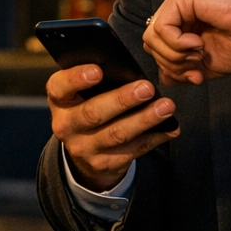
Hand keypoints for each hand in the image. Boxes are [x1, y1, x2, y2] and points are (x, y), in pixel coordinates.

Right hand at [47, 64, 178, 192]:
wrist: (84, 149)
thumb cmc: (89, 104)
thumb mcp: (83, 92)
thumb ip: (98, 79)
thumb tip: (128, 66)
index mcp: (60, 100)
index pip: (60, 87)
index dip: (77, 78)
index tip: (98, 70)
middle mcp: (66, 125)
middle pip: (93, 113)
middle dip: (122, 100)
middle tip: (147, 88)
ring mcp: (84, 148)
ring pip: (116, 134)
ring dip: (144, 120)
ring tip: (166, 107)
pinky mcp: (103, 164)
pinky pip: (132, 150)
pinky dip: (154, 138)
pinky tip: (170, 128)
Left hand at [143, 0, 230, 84]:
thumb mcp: (206, 64)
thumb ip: (183, 69)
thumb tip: (164, 78)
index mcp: (182, 20)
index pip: (157, 48)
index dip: (173, 67)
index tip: (197, 76)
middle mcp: (176, 7)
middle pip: (151, 43)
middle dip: (172, 64)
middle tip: (197, 67)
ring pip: (152, 37)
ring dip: (175, 55)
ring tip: (199, 53)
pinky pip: (162, 28)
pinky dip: (177, 44)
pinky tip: (198, 43)